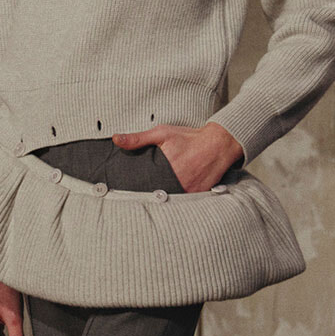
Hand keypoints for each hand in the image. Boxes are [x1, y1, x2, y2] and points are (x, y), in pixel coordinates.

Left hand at [111, 122, 244, 193]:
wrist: (218, 144)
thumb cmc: (189, 138)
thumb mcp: (162, 134)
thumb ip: (138, 138)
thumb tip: (116, 139)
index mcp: (165, 169)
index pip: (143, 185)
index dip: (135, 189)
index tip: (126, 192)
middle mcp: (177, 182)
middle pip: (156, 195)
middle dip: (148, 195)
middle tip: (135, 199)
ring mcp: (188, 191)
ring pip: (169, 200)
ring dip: (161, 199)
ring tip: (152, 200)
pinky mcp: (198, 195)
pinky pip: (183, 202)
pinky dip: (176, 200)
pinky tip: (169, 198)